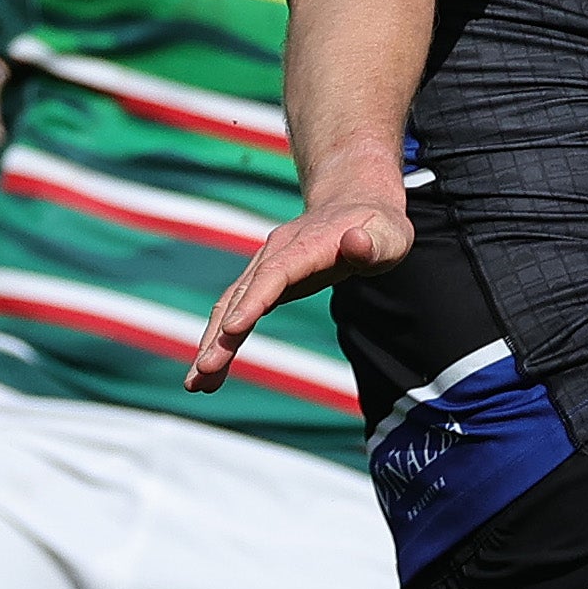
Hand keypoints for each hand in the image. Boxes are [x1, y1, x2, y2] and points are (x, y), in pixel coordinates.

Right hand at [188, 192, 410, 389]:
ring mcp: (266, 266)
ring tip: (198, 384)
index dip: (253, 301)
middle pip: (242, 295)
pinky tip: (212, 373)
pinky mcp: (264, 281)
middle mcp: (277, 254)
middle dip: (220, 335)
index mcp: (307, 245)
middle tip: (204, 372)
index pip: (275, 274)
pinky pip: (236, 310)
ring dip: (212, 343)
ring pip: (230, 305)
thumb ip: (373, 243)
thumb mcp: (390, 235)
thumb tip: (356, 242)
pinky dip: (221, 339)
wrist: (354, 205)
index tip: (233, 330)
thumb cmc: (377, 227)